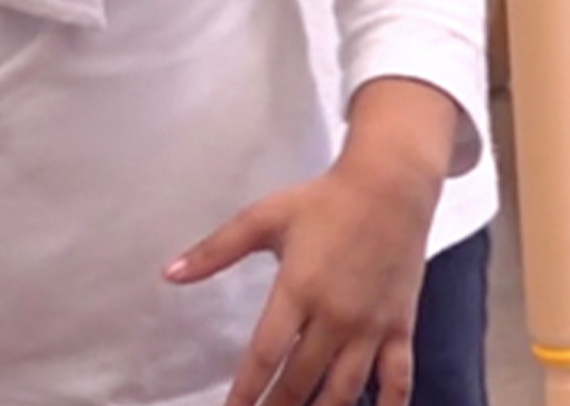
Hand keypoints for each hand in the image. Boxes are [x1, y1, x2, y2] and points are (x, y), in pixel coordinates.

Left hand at [167, 151, 440, 405]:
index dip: (246, 390)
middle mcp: (335, 315)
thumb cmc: (322, 201)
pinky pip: (398, 378)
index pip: (265, 354)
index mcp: (298, 289)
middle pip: (301, 378)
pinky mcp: (400, 327)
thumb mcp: (262, 219)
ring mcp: (371, 326)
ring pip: (345, 388)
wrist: (390, 187)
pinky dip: (390, 405)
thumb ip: (214, 251)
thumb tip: (169, 273)